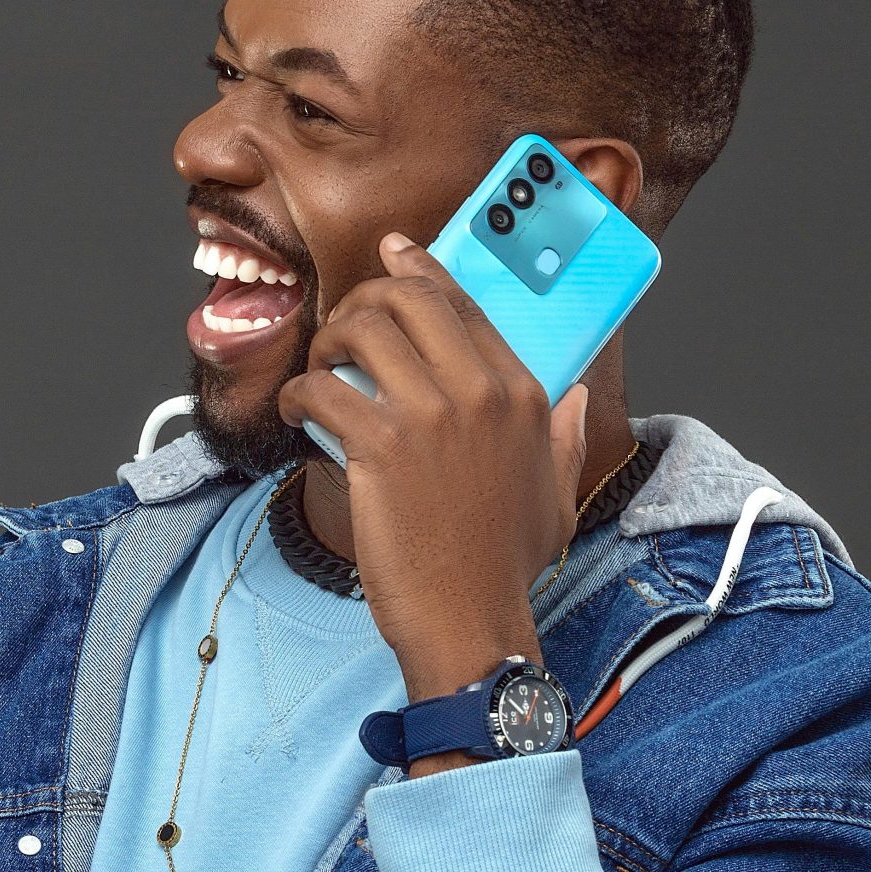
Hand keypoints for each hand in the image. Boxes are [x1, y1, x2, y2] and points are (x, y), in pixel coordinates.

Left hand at [277, 235, 589, 701]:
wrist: (470, 620)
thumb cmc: (505, 566)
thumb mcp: (557, 495)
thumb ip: (564, 438)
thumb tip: (574, 397)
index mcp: (525, 395)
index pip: (465, 305)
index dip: (421, 270)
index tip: (395, 251)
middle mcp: (482, 393)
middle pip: (409, 300)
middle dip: (365, 299)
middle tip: (344, 328)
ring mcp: (432, 417)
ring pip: (362, 331)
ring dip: (327, 342)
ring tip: (318, 372)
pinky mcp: (381, 448)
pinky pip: (323, 388)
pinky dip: (299, 394)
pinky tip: (296, 413)